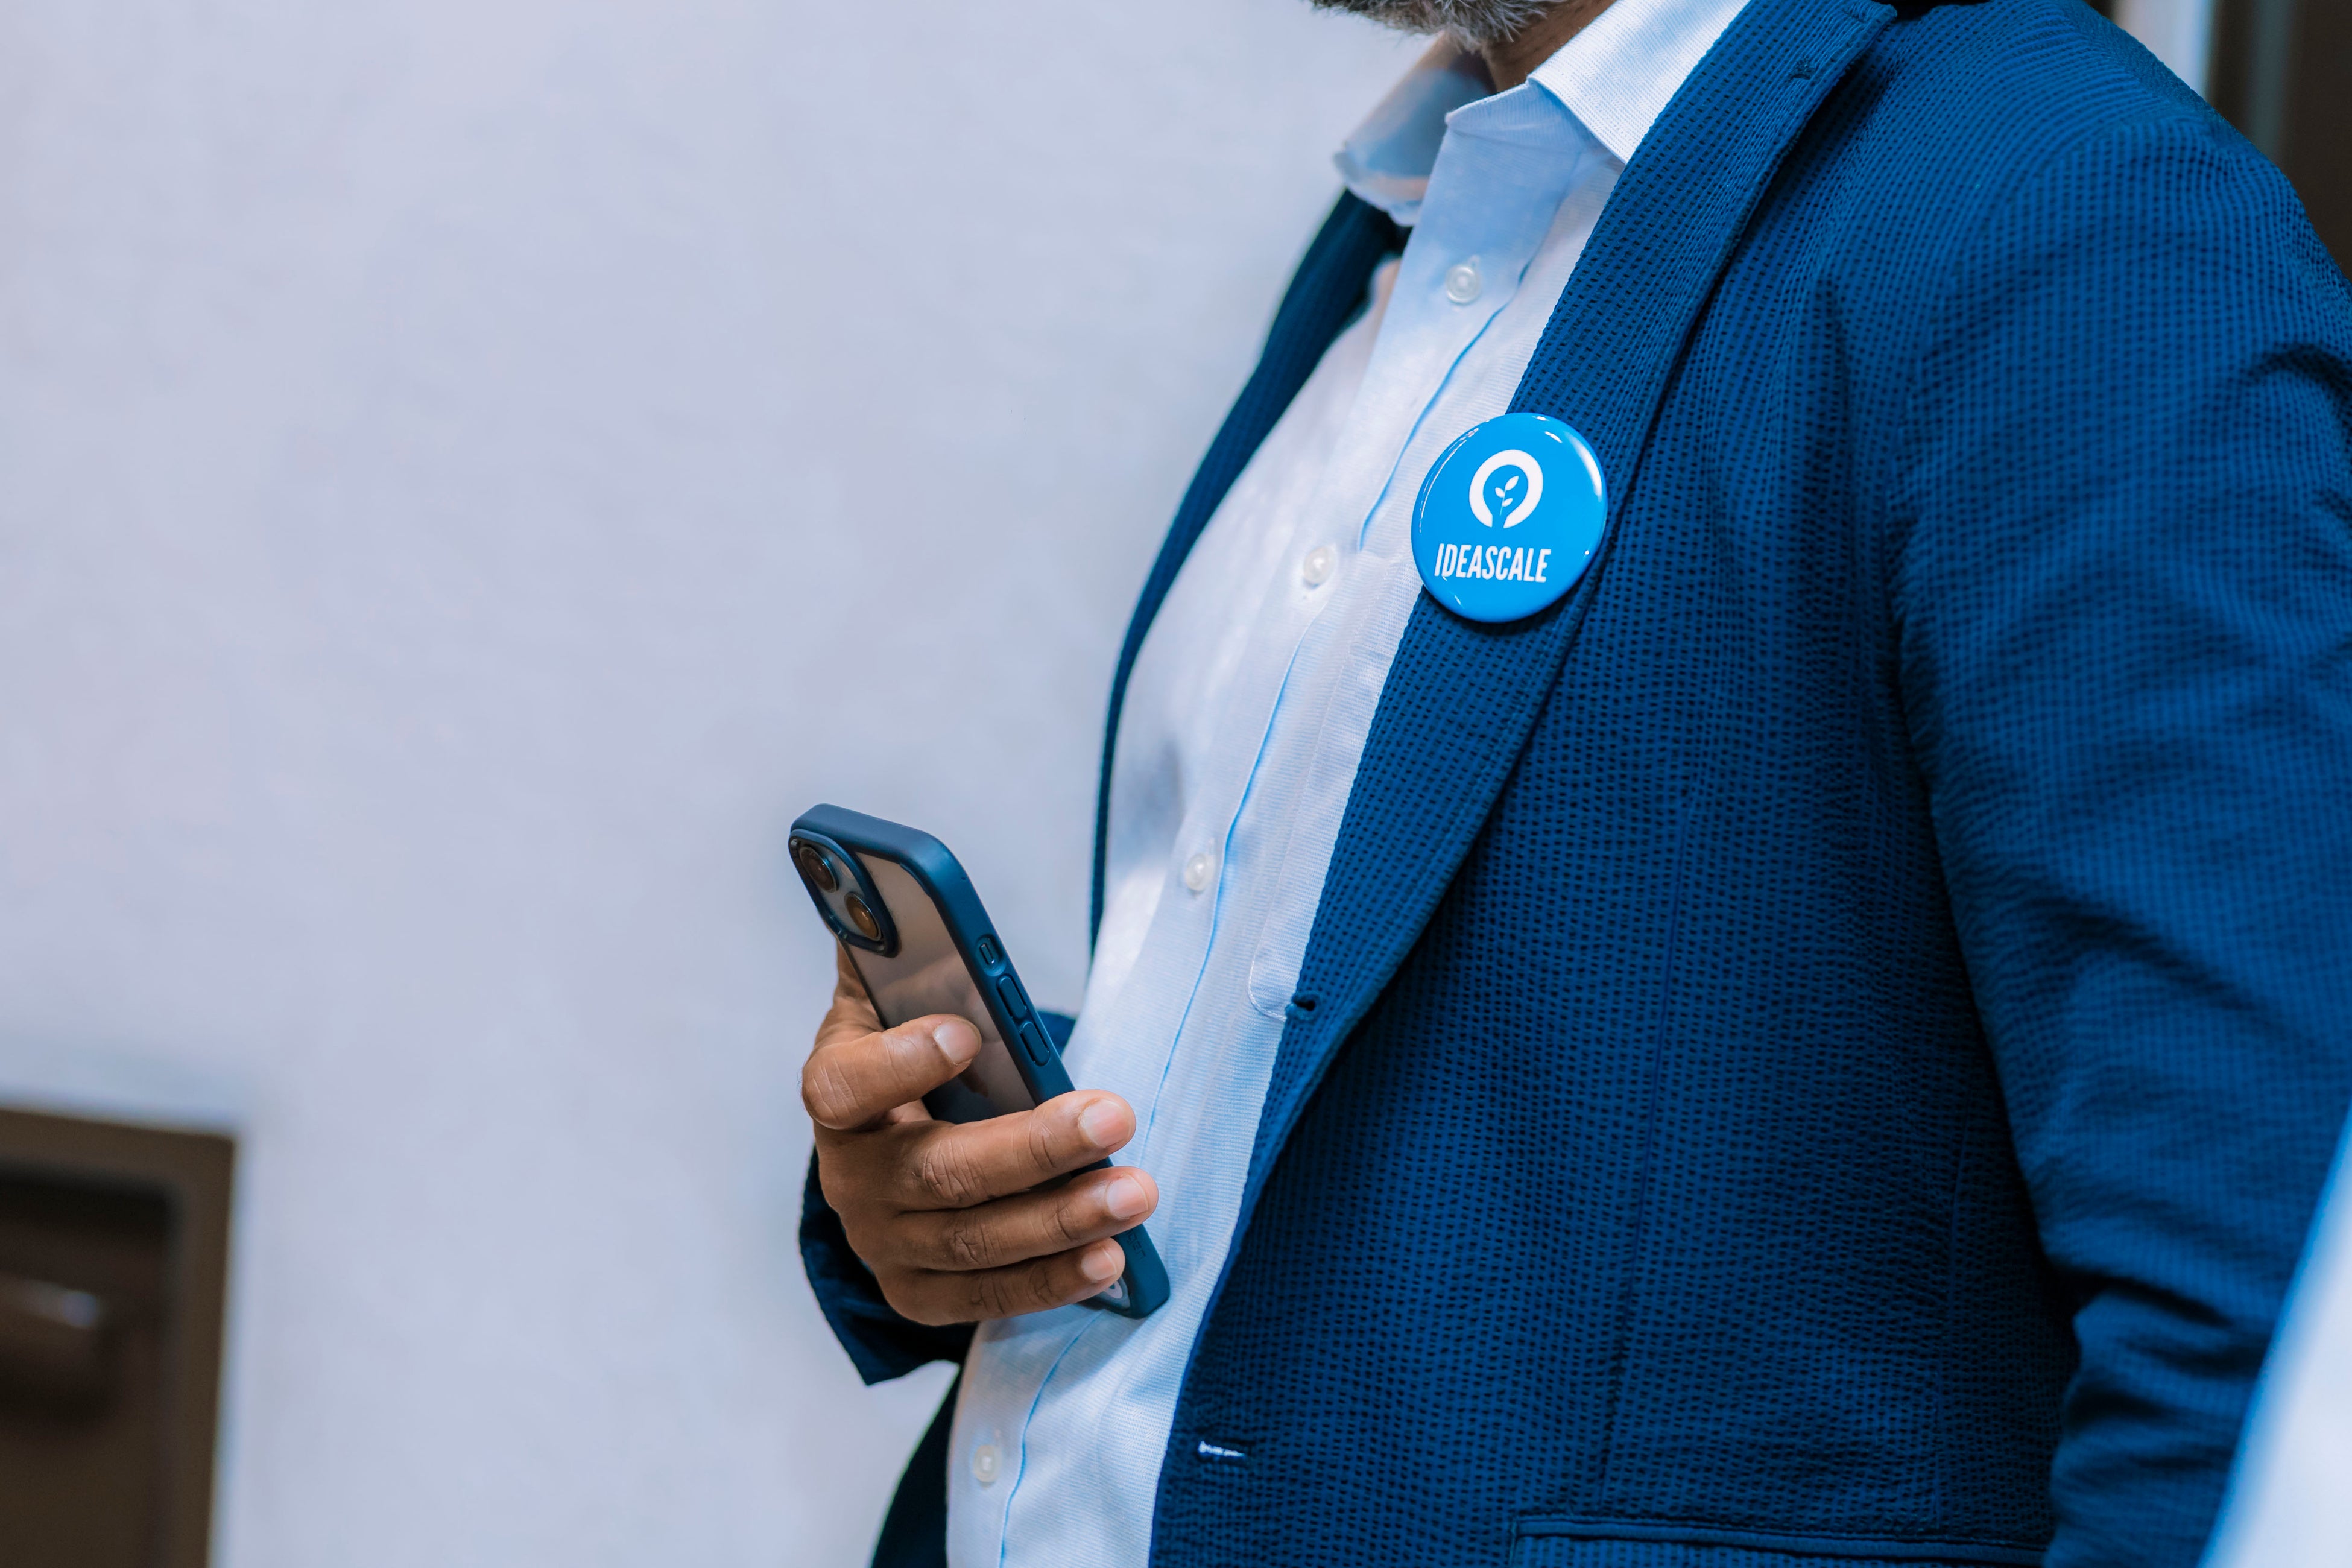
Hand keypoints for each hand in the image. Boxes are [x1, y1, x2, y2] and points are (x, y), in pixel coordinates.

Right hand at [802, 946, 1159, 1325]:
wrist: (885, 1146)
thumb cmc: (907, 1050)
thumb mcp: (894, 996)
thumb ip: (899, 947)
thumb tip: (901, 886)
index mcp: (838, 1091)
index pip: (846, 1085)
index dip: (900, 1062)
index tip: (967, 1030)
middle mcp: (851, 1175)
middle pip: (938, 1170)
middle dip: (1034, 1147)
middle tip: (1116, 1117)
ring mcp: (883, 1242)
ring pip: (973, 1242)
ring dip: (1061, 1218)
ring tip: (1136, 1192)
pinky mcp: (917, 1292)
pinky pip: (987, 1297)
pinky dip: (1050, 1281)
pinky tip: (1110, 1256)